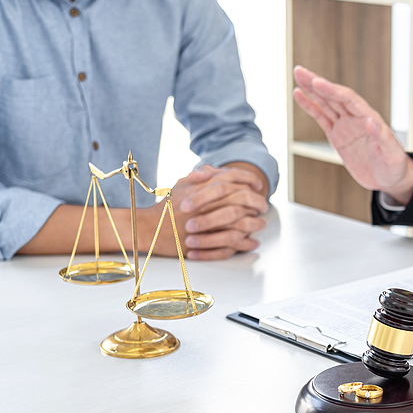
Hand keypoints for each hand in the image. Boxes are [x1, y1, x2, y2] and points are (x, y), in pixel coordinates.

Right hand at [139, 163, 268, 259]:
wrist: (148, 229)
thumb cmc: (165, 207)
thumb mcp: (180, 185)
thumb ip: (198, 177)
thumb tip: (213, 169)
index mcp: (202, 189)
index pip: (231, 178)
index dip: (248, 179)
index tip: (257, 184)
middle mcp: (206, 205)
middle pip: (241, 199)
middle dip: (257, 201)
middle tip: (263, 205)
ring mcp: (207, 225)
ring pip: (240, 222)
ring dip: (255, 223)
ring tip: (261, 223)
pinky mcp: (205, 243)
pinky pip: (232, 244)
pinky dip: (245, 243)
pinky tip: (252, 242)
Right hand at [292, 65, 412, 203]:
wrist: (389, 179)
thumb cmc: (395, 166)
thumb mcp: (392, 154)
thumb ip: (383, 137)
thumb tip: (371, 120)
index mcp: (369, 117)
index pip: (348, 99)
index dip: (332, 90)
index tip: (316, 82)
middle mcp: (356, 118)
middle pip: (334, 96)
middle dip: (316, 83)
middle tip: (299, 71)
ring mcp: (346, 126)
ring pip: (326, 103)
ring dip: (311, 90)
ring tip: (297, 75)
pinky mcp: (337, 136)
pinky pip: (321, 118)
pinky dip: (310, 107)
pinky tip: (300, 95)